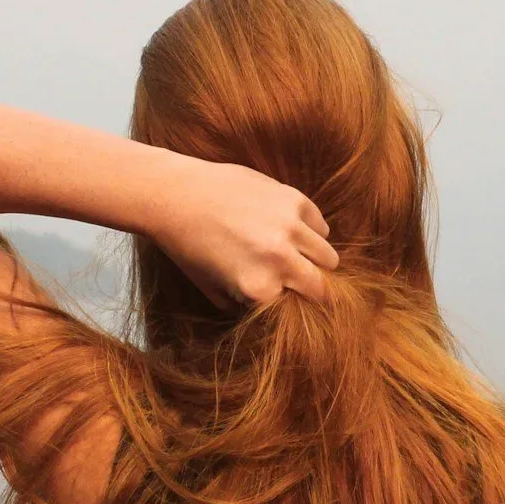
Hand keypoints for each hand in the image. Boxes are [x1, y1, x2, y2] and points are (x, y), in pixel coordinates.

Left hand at [154, 158, 339, 308]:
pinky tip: (290, 230)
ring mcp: (290, 227)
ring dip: (315, 260)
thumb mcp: (212, 289)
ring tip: (295, 254)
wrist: (175, 195)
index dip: (287, 302)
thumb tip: (271, 306)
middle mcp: (280, 259)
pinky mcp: (294, 199)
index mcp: (259, 287)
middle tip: (299, 283)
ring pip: (329, 257)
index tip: (282, 297)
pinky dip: (311, 231)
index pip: (295, 308)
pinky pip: (321, 225)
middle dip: (312, 289)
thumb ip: (244, 305)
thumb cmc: (189, 246)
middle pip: (322, 288)